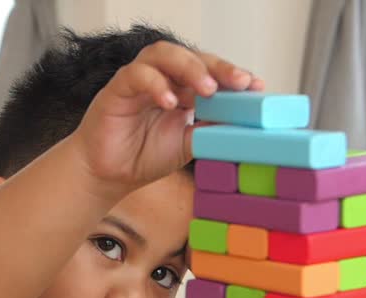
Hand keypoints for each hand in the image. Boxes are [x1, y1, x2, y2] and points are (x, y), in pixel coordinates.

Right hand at [72, 41, 264, 195]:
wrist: (109, 175)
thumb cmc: (144, 157)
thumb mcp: (188, 145)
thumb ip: (211, 131)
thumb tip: (244, 123)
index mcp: (183, 89)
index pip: (211, 71)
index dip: (233, 75)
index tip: (256, 86)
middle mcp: (163, 79)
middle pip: (192, 56)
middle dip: (218, 67)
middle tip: (239, 82)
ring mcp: (140, 80)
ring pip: (164, 54)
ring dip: (189, 67)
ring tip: (207, 89)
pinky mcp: (117, 88)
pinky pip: (137, 74)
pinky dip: (155, 84)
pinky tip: (169, 102)